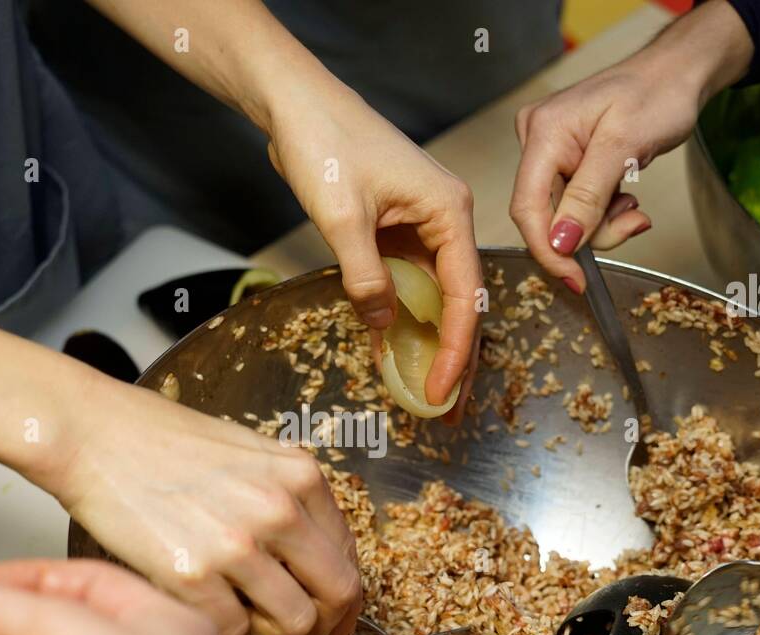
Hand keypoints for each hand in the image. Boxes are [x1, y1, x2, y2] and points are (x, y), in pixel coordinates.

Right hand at [49, 375, 361, 634]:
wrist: (94, 435)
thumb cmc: (162, 441)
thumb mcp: (250, 453)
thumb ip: (290, 497)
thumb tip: (319, 556)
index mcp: (300, 475)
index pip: (349, 555)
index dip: (342, 593)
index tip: (333, 612)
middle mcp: (279, 509)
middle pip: (337, 593)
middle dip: (325, 620)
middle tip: (299, 629)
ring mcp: (237, 544)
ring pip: (294, 621)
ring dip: (273, 628)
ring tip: (242, 611)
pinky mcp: (193, 574)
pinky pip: (234, 630)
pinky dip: (225, 626)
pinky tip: (204, 601)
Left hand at [266, 83, 482, 422]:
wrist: (295, 103)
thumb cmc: (326, 142)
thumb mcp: (343, 219)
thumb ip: (366, 278)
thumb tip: (381, 323)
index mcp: (448, 212)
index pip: (464, 295)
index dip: (455, 349)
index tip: (440, 389)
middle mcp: (444, 220)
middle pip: (458, 300)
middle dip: (452, 355)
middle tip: (443, 406)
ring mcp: (420, 225)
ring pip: (432, 296)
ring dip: (425, 340)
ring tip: (422, 388)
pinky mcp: (394, 229)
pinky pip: (404, 282)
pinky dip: (398, 315)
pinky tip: (388, 349)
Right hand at [509, 0, 751, 290]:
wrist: (678, 73)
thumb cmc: (658, 92)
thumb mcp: (625, 146)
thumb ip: (588, 197)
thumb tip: (561, 243)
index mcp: (543, 132)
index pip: (528, 206)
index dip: (549, 249)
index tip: (576, 279)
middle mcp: (538, 142)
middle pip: (547, 215)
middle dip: (589, 232)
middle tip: (632, 223)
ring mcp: (551, 152)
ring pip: (565, 215)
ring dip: (602, 222)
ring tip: (633, 203)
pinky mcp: (566, 161)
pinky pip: (576, 204)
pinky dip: (603, 211)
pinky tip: (625, 195)